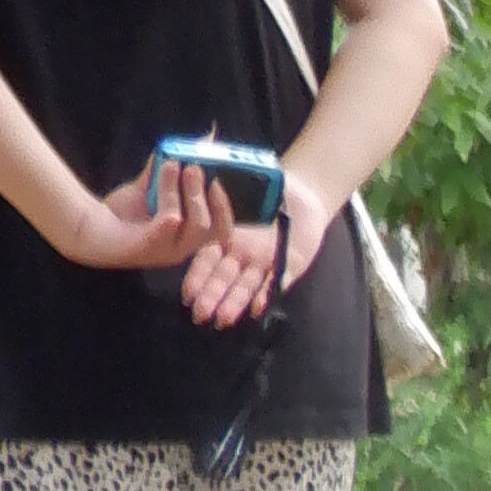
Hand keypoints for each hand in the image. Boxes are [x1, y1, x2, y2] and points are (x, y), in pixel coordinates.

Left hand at [59, 166, 220, 275]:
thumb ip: (165, 170)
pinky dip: (168, 195)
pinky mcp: (149, 249)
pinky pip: (169, 223)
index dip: (223, 206)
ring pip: (194, 224)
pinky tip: (158, 174)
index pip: (220, 231)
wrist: (87, 227)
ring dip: (188, 192)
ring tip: (172, 165)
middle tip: (194, 166)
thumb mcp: (148, 188)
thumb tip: (182, 145)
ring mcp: (166, 253)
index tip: (216, 179)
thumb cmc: (119, 213)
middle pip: (211, 227)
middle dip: (204, 194)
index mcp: (185, 239)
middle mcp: (181, 250)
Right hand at [183, 171, 328, 328]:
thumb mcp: (250, 183)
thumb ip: (234, 182)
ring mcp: (264, 263)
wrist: (305, 199)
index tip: (186, 292)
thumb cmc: (272, 188)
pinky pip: (275, 283)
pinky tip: (256, 309)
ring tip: (222, 320)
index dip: (198, 275)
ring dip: (234, 303)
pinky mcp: (287, 267)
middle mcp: (243, 254)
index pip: (208, 258)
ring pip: (246, 286)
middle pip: (224, 278)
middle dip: (211, 296)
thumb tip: (215, 170)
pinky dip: (266, 295)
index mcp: (228, 236)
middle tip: (199, 315)